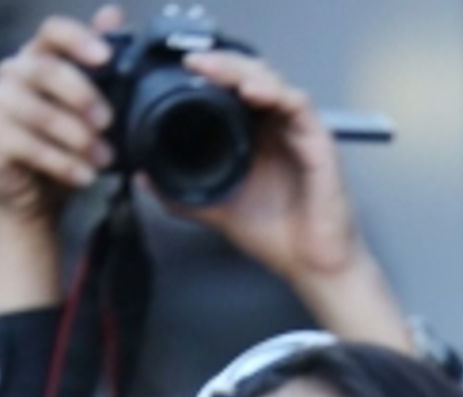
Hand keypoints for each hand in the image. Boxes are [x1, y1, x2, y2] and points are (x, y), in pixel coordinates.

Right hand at [0, 9, 120, 224]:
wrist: (34, 195)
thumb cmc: (63, 146)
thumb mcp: (88, 108)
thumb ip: (99, 66)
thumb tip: (114, 14)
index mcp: (37, 57)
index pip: (53, 31)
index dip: (78, 39)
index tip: (106, 57)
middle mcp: (12, 73)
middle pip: (46, 70)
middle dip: (82, 96)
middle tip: (109, 122)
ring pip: (38, 112)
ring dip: (77, 138)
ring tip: (104, 159)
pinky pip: (28, 145)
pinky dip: (62, 163)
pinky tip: (85, 176)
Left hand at [172, 50, 365, 299]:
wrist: (311, 268)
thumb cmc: (277, 237)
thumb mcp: (218, 209)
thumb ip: (182, 193)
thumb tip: (143, 178)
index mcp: (257, 136)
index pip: (235, 88)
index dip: (211, 73)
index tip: (183, 68)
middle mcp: (278, 128)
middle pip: (253, 74)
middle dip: (223, 62)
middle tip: (194, 61)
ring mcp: (299, 132)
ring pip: (274, 82)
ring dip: (244, 70)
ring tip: (217, 69)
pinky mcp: (319, 143)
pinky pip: (298, 106)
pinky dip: (275, 93)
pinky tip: (252, 91)